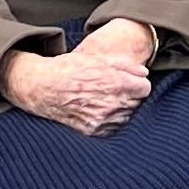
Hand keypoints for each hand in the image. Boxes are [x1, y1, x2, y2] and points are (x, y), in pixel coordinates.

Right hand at [0, 18, 153, 133]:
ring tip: (108, 100)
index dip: (139, 84)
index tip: (132, 82)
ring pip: (126, 117)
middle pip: (137, 103)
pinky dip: (111, 121)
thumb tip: (144, 73)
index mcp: (116, 83)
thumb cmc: (70, 68)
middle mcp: (111, 103)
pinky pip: (112, 128)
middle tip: (118, 90)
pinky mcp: (92, 130)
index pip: (145, 88)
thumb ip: (125, 64)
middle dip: (131, 96)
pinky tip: (100, 111)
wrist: (43, 87)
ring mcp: (102, 119)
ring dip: (122, 109)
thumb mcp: (99, 58)